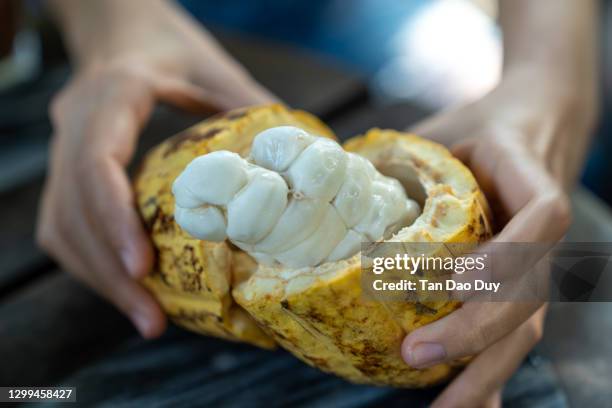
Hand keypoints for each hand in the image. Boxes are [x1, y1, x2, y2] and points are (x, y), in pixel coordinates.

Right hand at [37, 0, 275, 337]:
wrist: (121, 29)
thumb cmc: (170, 44)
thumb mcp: (215, 66)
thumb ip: (251, 108)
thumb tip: (300, 162)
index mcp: (114, 94)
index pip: (97, 162)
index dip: (115, 219)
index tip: (144, 268)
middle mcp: (76, 123)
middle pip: (73, 209)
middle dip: (110, 271)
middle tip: (152, 319)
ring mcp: (63, 147)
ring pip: (61, 226)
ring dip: (99, 278)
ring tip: (146, 318)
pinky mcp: (66, 168)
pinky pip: (64, 225)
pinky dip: (93, 263)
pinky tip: (128, 288)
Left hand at [401, 66, 596, 406]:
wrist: (529, 124)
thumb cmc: (479, 128)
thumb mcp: (443, 133)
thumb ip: (400, 157)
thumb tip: (326, 179)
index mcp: (530, 188)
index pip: (538, 225)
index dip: (503, 259)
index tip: (458, 285)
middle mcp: (541, 237)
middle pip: (526, 296)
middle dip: (473, 334)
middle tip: (414, 357)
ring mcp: (538, 266)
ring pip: (522, 327)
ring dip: (484, 372)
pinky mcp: (523, 284)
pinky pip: (511, 332)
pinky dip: (492, 372)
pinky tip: (472, 404)